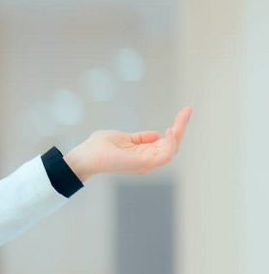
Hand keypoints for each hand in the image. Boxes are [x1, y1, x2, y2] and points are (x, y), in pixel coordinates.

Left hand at [62, 106, 191, 181]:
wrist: (86, 155)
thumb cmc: (99, 147)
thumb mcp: (124, 138)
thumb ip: (140, 138)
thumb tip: (156, 134)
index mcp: (143, 155)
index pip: (166, 143)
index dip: (177, 128)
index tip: (185, 111)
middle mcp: (147, 161)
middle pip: (173, 145)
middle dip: (182, 127)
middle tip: (188, 110)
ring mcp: (147, 163)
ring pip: (173, 148)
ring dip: (181, 131)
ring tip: (182, 116)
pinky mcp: (144, 163)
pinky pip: (166, 154)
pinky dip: (172, 142)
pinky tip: (171, 129)